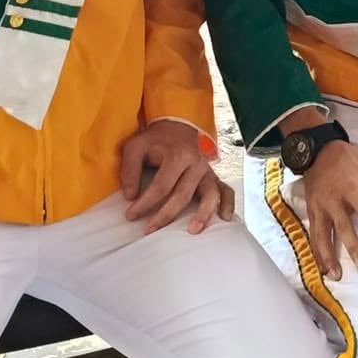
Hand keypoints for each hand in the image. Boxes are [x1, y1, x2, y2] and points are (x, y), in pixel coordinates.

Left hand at [119, 120, 233, 234]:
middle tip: (150, 229)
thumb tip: (130, 196)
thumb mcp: (135, 146)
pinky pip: (226, 191)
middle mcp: (197, 163)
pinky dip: (228, 205)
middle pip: (183, 194)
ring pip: (210, 195)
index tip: (131, 215)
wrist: (177, 127)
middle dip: (166, 215)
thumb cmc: (155, 140)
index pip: (162, 185)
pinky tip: (224, 219)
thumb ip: (129, 169)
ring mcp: (208, 171)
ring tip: (193, 230)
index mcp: (178, 155)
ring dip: (203, 214)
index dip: (145, 203)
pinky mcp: (213, 177)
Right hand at [297, 139, 357, 280]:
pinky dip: (316, 252)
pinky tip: (322, 268)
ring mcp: (319, 207)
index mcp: (350, 189)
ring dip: (328, 257)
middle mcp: (333, 201)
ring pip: (322, 236)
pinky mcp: (310, 211)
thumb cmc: (350, 157)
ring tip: (336, 276)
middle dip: (352, 248)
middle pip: (343, 228)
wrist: (316, 150)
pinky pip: (313, 235)